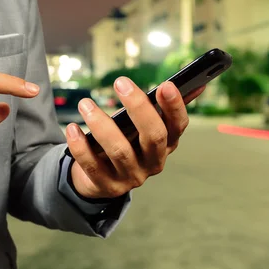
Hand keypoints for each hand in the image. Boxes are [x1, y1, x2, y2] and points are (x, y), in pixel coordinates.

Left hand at [65, 77, 204, 198]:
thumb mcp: (147, 127)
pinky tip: (72, 128)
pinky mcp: (107, 186)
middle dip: (139, 108)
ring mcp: (131, 177)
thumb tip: (197, 84)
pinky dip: (80, 147)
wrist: (102, 178)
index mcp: (167, 145)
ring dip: (102, 125)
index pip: (178, 126)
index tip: (166, 85)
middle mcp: (153, 163)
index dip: (174, 107)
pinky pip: (93, 166)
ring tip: (85, 104)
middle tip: (121, 83)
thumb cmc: (128, 142)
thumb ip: (166, 107)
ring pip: (120, 151)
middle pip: (153, 137)